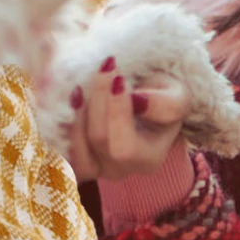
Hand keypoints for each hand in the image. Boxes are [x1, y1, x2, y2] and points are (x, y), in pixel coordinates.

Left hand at [63, 58, 191, 181]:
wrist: (145, 100)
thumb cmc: (163, 97)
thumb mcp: (177, 96)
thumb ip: (165, 104)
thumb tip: (137, 102)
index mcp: (149, 159)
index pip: (125, 147)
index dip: (117, 112)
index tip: (118, 76)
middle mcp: (121, 170)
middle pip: (99, 141)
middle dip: (98, 101)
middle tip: (104, 69)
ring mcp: (96, 168)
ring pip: (76, 149)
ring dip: (77, 113)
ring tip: (85, 85)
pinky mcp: (78, 160)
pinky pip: (62, 151)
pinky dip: (64, 124)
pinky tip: (73, 100)